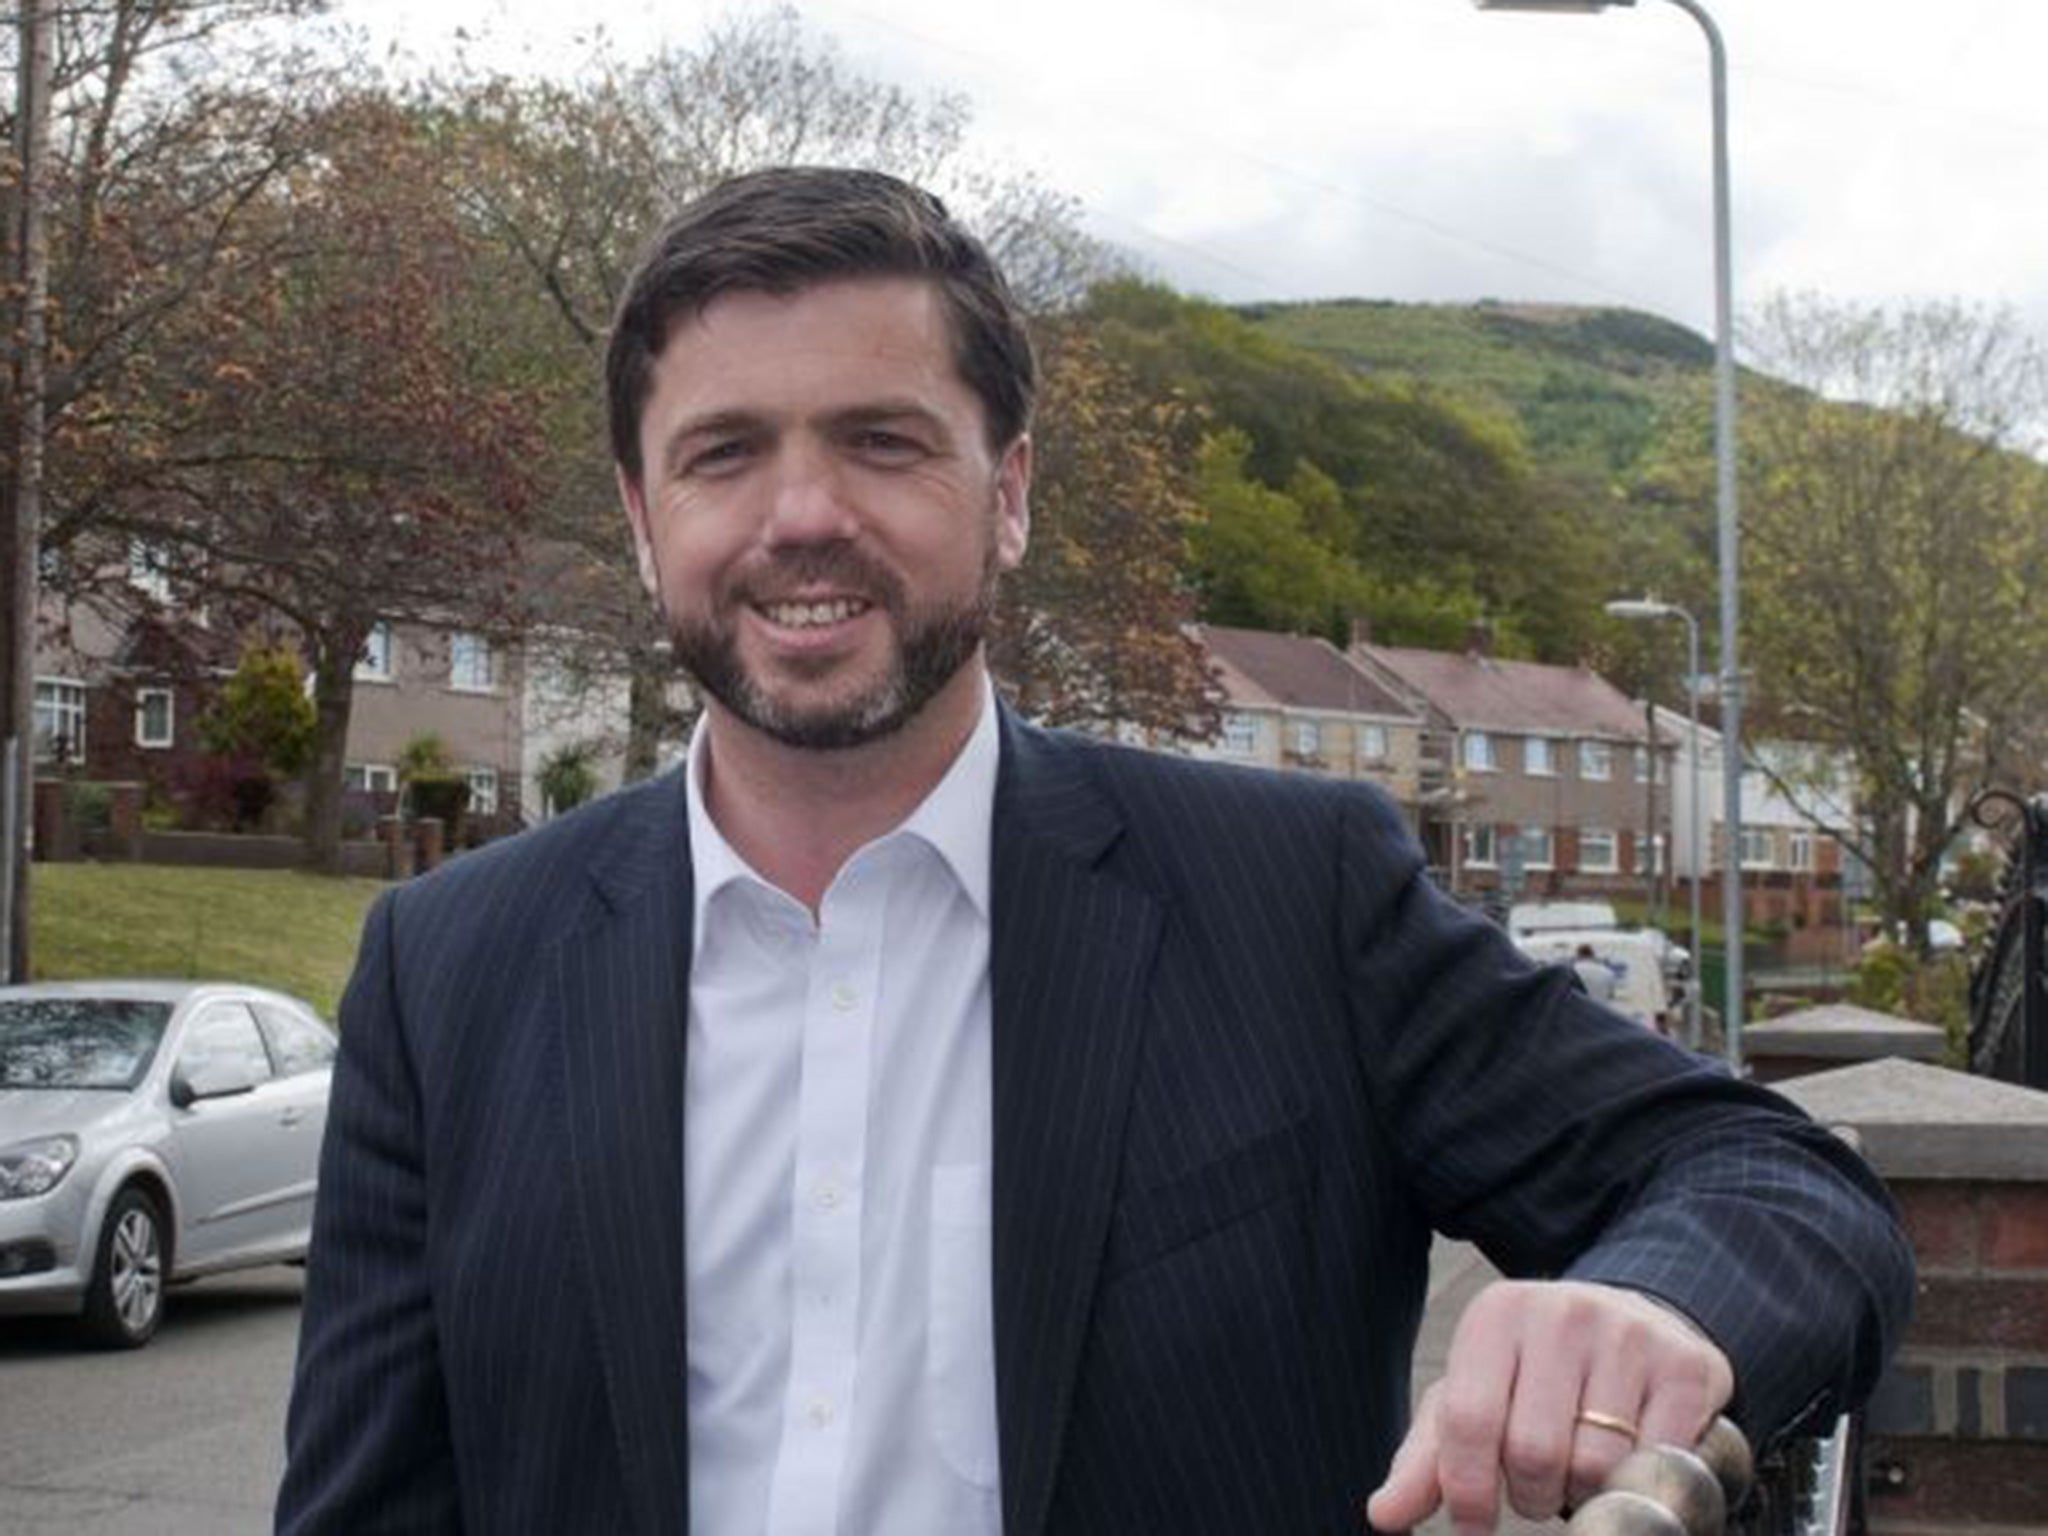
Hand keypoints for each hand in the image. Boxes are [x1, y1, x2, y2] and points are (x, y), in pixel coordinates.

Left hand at [1365, 1279, 1732, 1532]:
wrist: (1632, 1324)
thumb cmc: (1533, 1377)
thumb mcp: (1473, 1401)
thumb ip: (1426, 1461)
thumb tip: (1383, 1516)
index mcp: (1496, 1315)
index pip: (1469, 1421)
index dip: (1468, 1490)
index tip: (1474, 1523)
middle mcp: (1561, 1312)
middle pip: (1535, 1452)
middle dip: (1531, 1495)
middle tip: (1537, 1489)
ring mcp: (1628, 1334)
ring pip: (1598, 1465)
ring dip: (1585, 1494)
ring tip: (1580, 1468)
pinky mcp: (1686, 1367)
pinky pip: (1658, 1461)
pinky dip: (1639, 1482)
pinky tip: (1631, 1460)